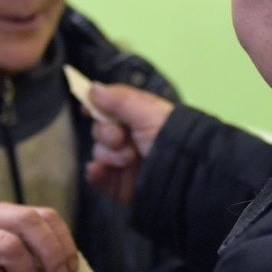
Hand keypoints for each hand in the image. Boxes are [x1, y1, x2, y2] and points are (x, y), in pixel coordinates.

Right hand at [86, 83, 173, 204]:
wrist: (184, 176)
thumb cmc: (169, 137)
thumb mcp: (146, 113)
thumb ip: (118, 100)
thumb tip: (92, 88)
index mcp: (139, 115)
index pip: (111, 106)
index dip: (97, 105)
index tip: (87, 108)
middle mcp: (130, 136)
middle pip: (100, 129)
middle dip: (106, 133)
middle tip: (120, 138)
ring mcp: (124, 161)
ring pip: (99, 152)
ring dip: (109, 155)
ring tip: (130, 159)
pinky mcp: (119, 183)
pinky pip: (97, 176)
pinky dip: (96, 173)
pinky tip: (98, 170)